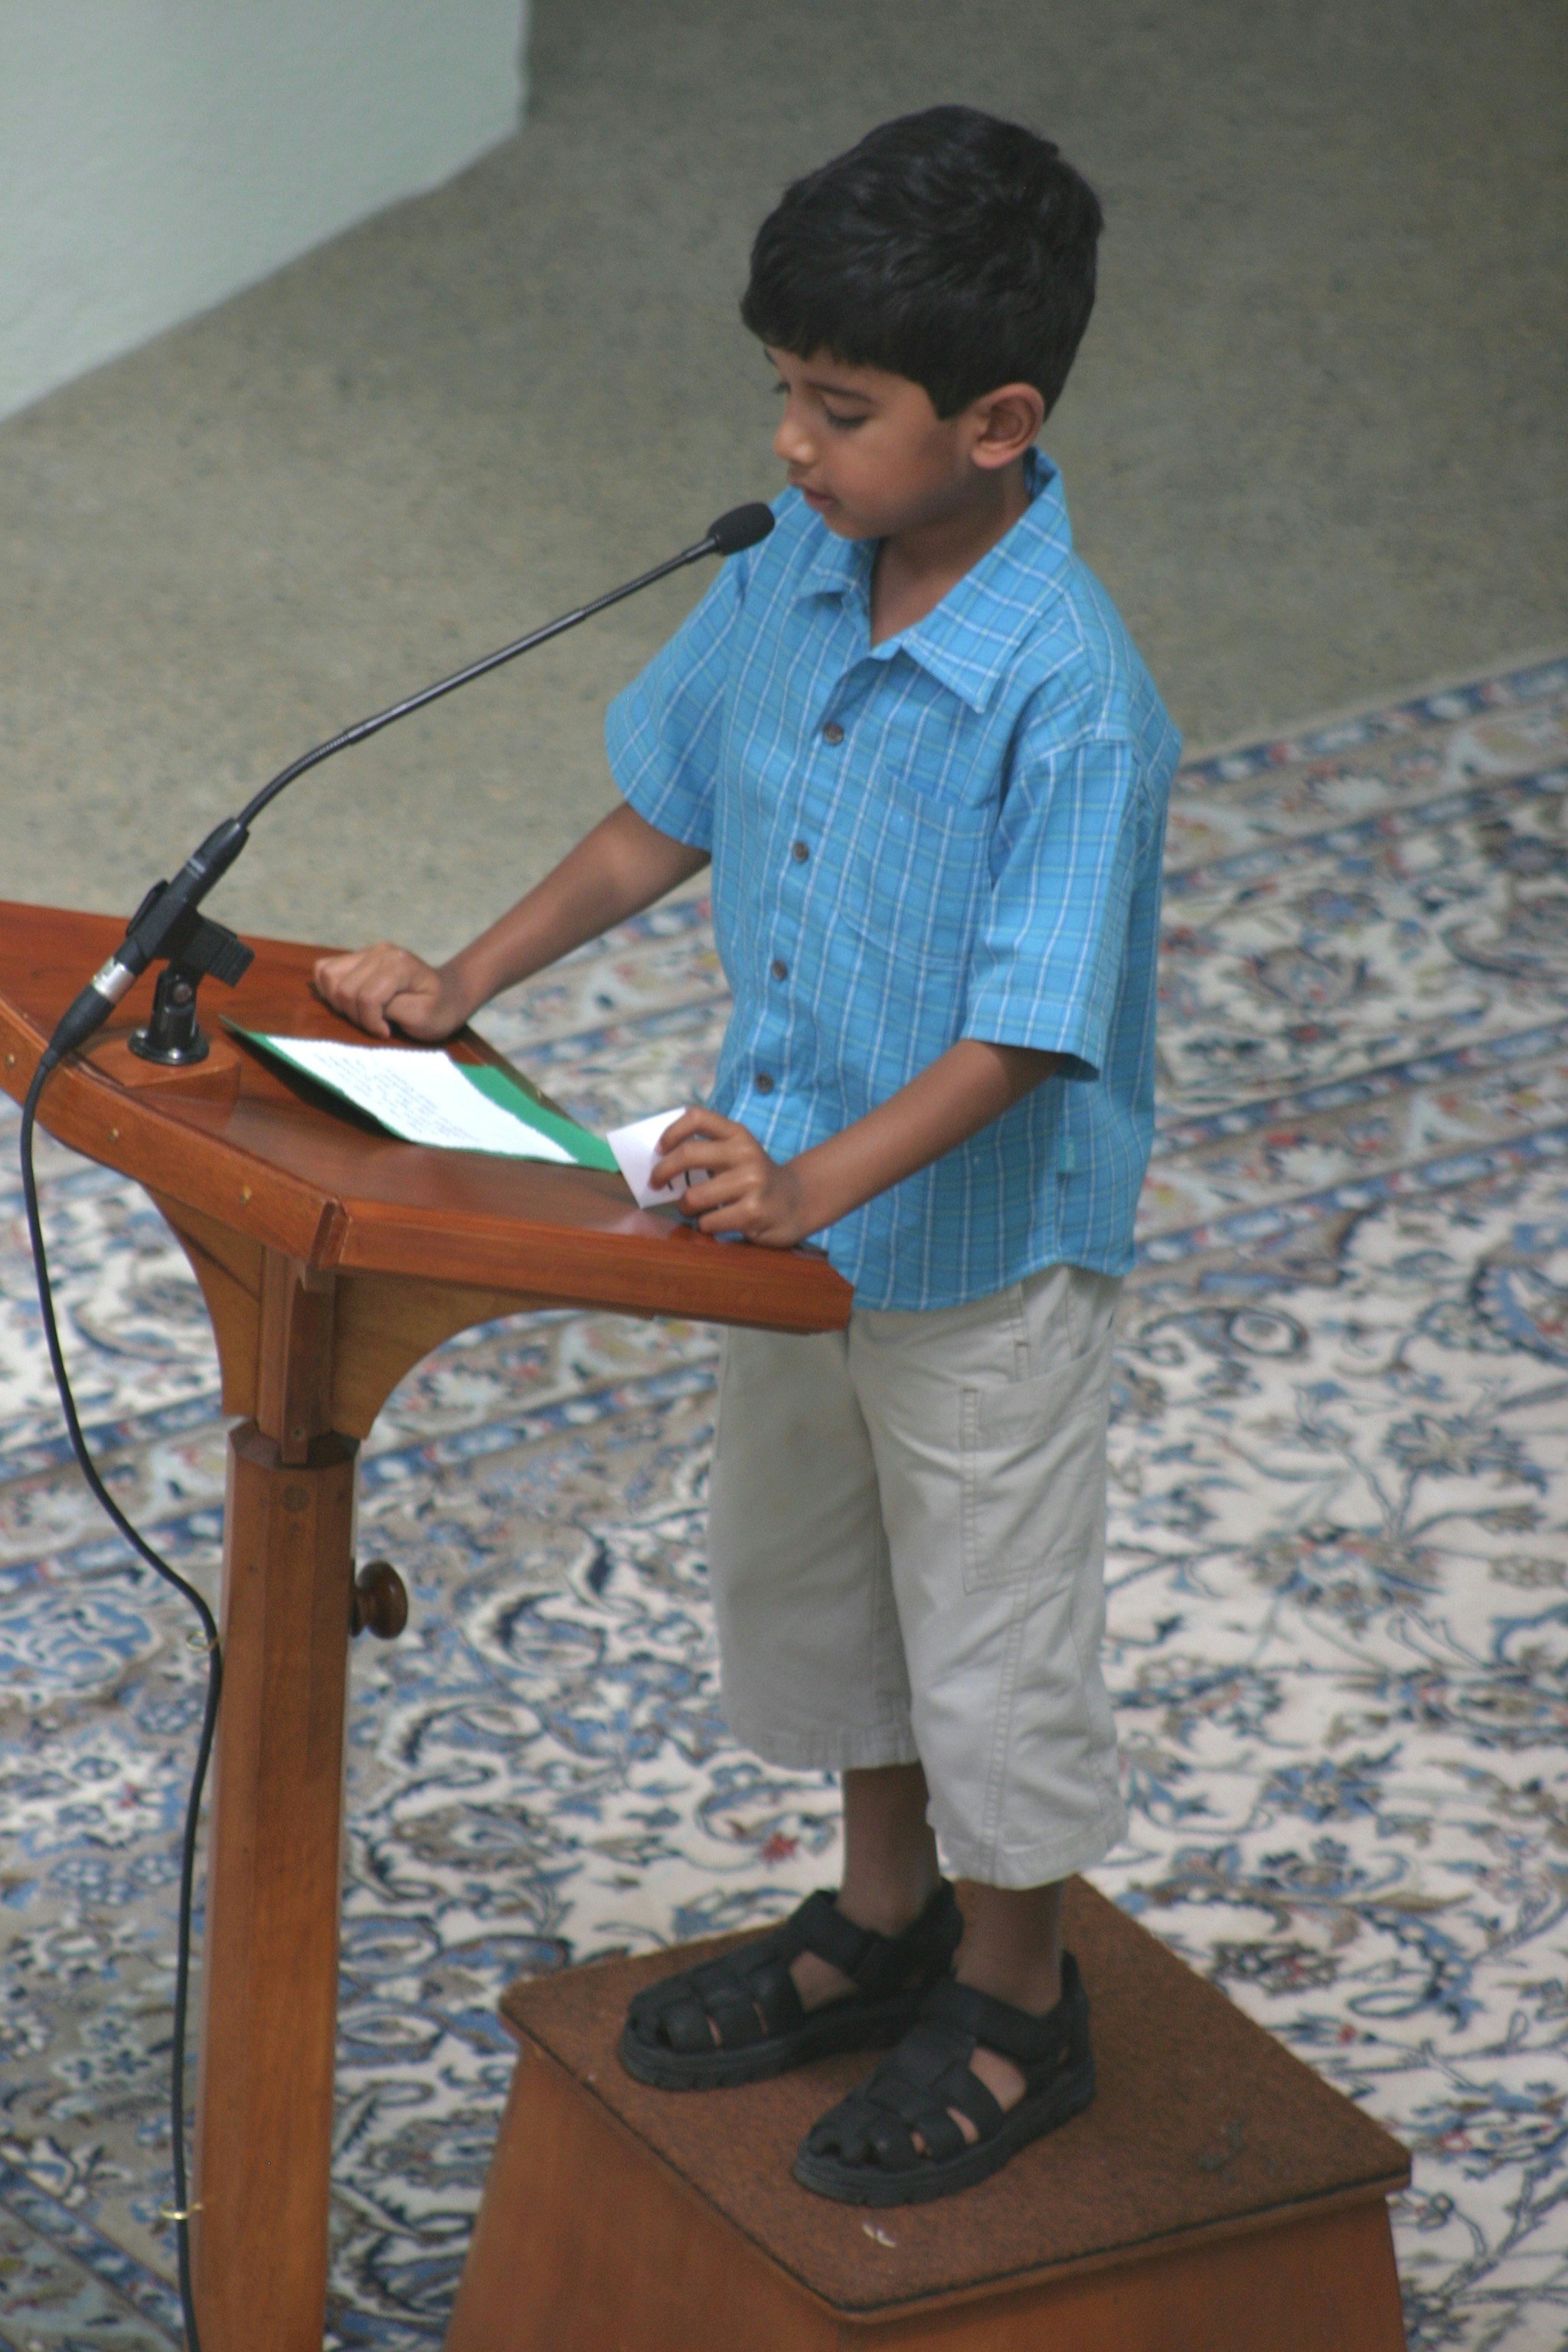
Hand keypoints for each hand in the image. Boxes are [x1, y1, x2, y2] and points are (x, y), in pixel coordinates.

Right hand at [312, 943, 472, 1040]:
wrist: (448, 994)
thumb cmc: (439, 1009)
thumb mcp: (423, 1018)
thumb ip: (393, 1011)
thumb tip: (366, 1006)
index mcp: (398, 965)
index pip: (366, 997)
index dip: (371, 1022)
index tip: (387, 1031)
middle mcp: (380, 951)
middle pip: (343, 988)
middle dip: (355, 1015)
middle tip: (376, 1024)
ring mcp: (367, 951)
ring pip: (328, 975)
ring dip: (339, 1002)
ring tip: (363, 1013)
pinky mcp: (357, 957)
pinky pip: (325, 969)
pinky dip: (329, 989)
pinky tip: (349, 1002)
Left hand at [653, 1109, 819, 1246]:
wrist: (796, 1203)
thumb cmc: (754, 1180)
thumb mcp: (738, 1155)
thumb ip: (707, 1152)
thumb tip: (660, 1163)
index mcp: (738, 1134)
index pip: (697, 1117)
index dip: (672, 1131)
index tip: (660, 1149)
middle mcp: (745, 1153)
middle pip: (688, 1154)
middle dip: (662, 1171)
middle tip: (655, 1183)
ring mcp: (751, 1183)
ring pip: (694, 1196)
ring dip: (685, 1207)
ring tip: (692, 1209)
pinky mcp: (753, 1212)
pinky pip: (708, 1222)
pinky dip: (704, 1225)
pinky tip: (716, 1222)